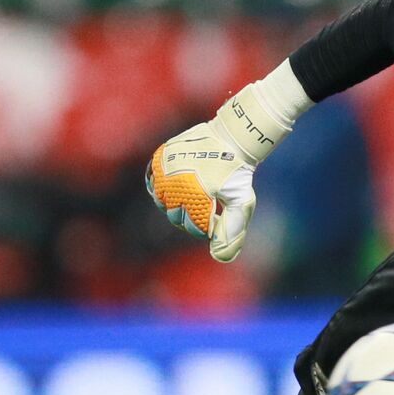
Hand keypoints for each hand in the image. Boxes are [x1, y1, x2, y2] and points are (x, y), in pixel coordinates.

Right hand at [146, 119, 256, 262]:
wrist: (231, 137)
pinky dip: (161, 189)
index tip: (216, 219)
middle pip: (175, 216)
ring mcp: (164, 169)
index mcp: (194, 194)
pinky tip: (178, 188)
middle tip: (207, 207)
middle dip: (191, 217)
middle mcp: (174, 182)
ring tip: (194, 197)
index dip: (207, 227)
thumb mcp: (241, 202)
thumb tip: (220, 257)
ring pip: (162, 200)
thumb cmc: (238, 172)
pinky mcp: (159, 158)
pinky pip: (152, 182)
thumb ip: (232, 230)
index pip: (194, 226)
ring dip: (175, 204)